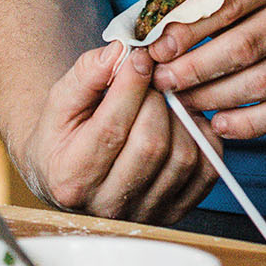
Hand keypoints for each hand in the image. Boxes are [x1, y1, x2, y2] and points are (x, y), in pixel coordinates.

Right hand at [15, 42, 216, 223]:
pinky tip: (181, 124)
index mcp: (71, 178)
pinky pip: (206, 171)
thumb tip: (120, 51)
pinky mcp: (174, 213)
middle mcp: (108, 205)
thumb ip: (86, 75)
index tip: (138, 57)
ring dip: (180, 117)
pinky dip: (202, 139)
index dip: (131, 86)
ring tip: (163, 102)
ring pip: (182, 157)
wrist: (69, 177)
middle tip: (150, 80)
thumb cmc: (63, 138)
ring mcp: (144, 213)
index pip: (112, 128)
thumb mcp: (59, 103)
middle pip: (151, 144)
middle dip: (156, 100)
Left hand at [147, 0, 265, 140]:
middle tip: (162, 83)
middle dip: (195, 71)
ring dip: (215, 99)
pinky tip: (219, 123)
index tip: (155, 52)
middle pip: (243, 48)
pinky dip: (248, 124)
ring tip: (184, 103)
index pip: (225, 6)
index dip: (186, 33)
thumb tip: (152, 37)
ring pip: (263, 84)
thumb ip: (199, 0)